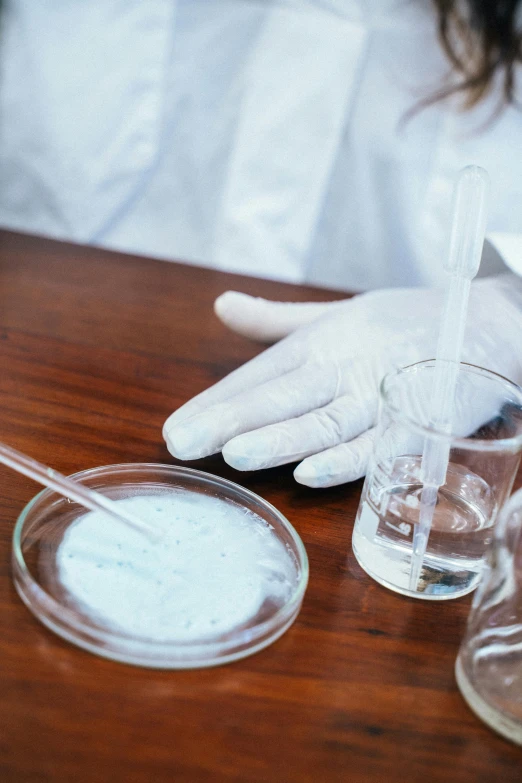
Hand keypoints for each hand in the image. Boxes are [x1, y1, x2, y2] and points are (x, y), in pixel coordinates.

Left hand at [163, 275, 521, 486]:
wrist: (486, 324)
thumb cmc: (405, 324)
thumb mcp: (337, 313)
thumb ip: (276, 320)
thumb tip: (221, 306)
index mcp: (322, 341)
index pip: (260, 375)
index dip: (216, 402)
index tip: (176, 429)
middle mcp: (346, 365)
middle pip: (283, 396)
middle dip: (231, 421)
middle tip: (184, 443)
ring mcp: (382, 394)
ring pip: (325, 421)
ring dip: (281, 438)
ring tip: (237, 454)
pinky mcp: (418, 422)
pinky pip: (380, 446)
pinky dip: (348, 460)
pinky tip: (310, 473)